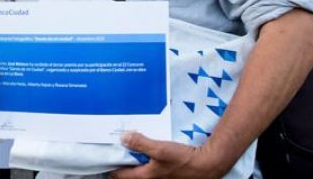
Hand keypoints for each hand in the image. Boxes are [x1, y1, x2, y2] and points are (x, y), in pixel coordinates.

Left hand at [108, 132, 229, 178]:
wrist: (209, 164)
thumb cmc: (184, 160)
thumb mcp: (160, 149)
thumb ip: (140, 143)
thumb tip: (123, 138)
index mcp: (145, 177)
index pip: (120, 175)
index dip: (111, 167)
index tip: (104, 157)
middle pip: (130, 175)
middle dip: (122, 164)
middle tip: (115, 151)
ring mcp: (160, 178)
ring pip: (141, 171)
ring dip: (135, 161)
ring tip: (129, 148)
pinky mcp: (168, 174)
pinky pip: (151, 168)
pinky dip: (146, 160)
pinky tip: (148, 150)